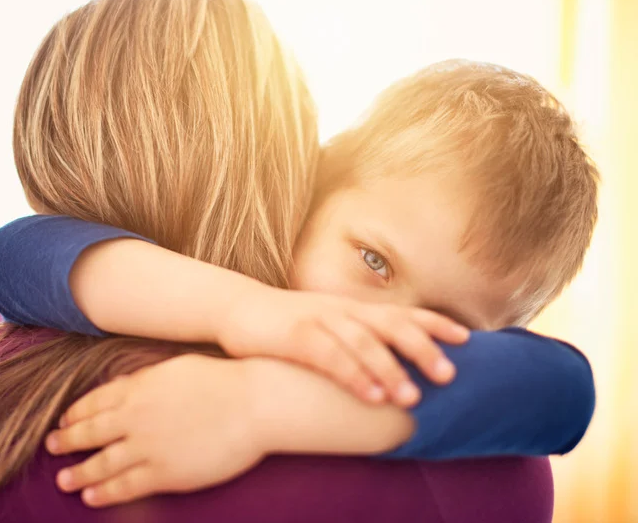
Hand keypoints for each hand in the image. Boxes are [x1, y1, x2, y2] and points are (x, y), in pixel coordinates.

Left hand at [45, 354, 264, 506]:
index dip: (76, 414)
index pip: (94, 402)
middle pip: (90, 433)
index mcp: (137, 388)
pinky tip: (90, 497)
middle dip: (66, 441)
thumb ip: (145, 378)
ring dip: (78, 472)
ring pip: (101, 464)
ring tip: (63, 480)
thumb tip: (125, 384)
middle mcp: (135, 417)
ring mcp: (148, 447)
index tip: (64, 421)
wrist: (253, 404)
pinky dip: (104, 493)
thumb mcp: (176, 367)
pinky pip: (126, 487)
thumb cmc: (222, 380)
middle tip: (51, 447)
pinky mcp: (165, 473)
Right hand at [219, 286, 469, 406]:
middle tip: (450, 375)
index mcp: (352, 308)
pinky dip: (353, 375)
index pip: (402, 312)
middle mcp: (342, 310)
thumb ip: (355, 337)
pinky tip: (371, 395)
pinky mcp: (296, 335)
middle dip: (423, 348)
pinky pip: (330, 356)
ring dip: (390, 369)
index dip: (435, 322)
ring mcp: (319, 320)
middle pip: (392, 325)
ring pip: (364, 342)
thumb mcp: (326, 324)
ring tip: (412, 397)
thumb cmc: (286, 324)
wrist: (236, 307)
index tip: (467, 338)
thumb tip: (388, 361)